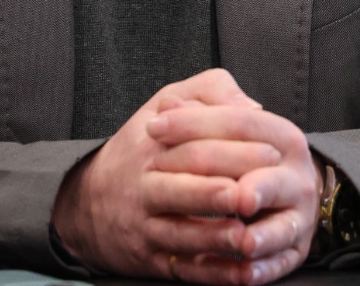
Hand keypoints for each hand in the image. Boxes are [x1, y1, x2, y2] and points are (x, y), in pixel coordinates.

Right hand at [51, 68, 309, 284]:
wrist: (87, 204)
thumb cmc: (142, 149)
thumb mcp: (165, 103)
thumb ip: (210, 91)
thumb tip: (252, 106)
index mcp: (152, 147)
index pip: (193, 145)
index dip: (234, 148)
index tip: (272, 152)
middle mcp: (146, 187)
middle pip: (185, 187)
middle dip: (224, 190)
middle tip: (260, 191)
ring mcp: (146, 227)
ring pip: (182, 233)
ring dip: (216, 236)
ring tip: (247, 233)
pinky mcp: (150, 260)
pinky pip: (183, 270)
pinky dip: (213, 274)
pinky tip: (241, 272)